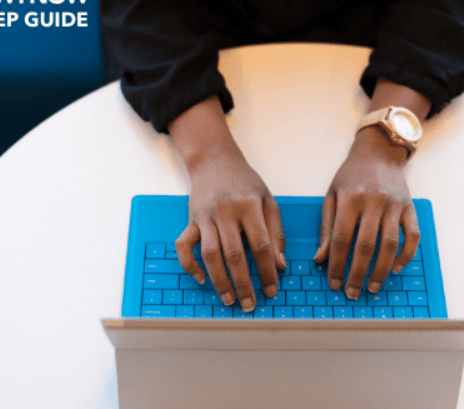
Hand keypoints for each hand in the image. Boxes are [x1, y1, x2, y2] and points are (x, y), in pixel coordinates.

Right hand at [169, 96, 286, 311]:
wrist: (214, 159)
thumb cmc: (244, 182)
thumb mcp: (268, 200)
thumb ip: (276, 232)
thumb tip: (280, 265)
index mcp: (250, 206)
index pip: (261, 245)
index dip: (267, 270)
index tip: (272, 289)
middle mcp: (226, 212)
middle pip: (234, 254)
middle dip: (243, 283)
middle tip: (250, 304)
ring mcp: (205, 216)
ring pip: (210, 254)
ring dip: (219, 280)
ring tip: (229, 299)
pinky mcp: (190, 219)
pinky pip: (183, 246)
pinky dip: (189, 264)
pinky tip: (201, 278)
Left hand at [313, 79, 431, 299]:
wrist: (379, 152)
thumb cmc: (351, 176)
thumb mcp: (332, 195)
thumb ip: (326, 227)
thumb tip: (319, 259)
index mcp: (350, 198)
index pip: (341, 238)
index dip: (337, 264)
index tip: (333, 282)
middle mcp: (373, 201)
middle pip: (365, 245)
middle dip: (357, 273)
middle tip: (352, 292)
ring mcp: (395, 205)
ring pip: (390, 244)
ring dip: (382, 269)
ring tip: (372, 286)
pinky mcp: (410, 207)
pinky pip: (412, 236)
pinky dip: (407, 254)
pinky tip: (397, 268)